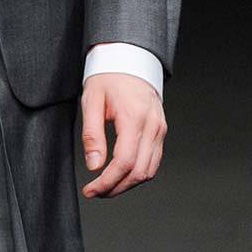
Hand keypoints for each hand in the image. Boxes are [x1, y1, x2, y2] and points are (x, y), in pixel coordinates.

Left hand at [80, 73, 166, 197]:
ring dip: (128, 184)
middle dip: (116, 188)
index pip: (125, 162)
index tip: (90, 190)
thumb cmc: (109, 77)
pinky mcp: (160, 131)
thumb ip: (92, 135)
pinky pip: (153, 161)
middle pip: (139, 172)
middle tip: (95, 192)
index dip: (107, 182)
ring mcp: (160, 129)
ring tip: (106, 187)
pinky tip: (121, 175)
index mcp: (134, 118)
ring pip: (149, 171)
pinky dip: (138, 173)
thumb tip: (94, 166)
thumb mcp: (91, 101)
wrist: (130, 59)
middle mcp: (152, 126)